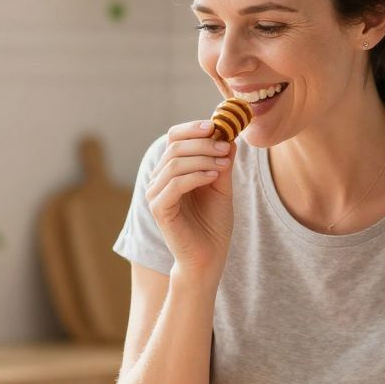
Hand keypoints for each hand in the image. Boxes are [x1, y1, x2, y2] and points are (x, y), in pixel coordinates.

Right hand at [147, 120, 235, 278]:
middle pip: (174, 147)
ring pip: (175, 163)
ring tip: (224, 163)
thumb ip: (222, 163)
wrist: (208, 257)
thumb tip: (228, 136)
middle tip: (226, 146)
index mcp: (171, 171)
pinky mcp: (159, 210)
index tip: (216, 125)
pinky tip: (214, 176)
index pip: (174, 138)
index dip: (192, 128)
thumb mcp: (222, 186)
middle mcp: (159, 180)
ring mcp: (156, 195)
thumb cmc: (213, 224)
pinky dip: (196, 175)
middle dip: (202, 143)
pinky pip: (175, 184)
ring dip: (203, 158)